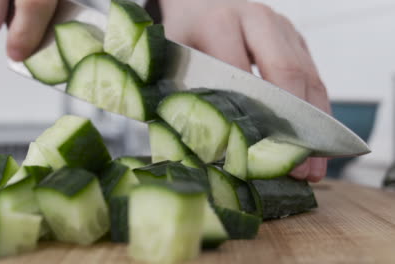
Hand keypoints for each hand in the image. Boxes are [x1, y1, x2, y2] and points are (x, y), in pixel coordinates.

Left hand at [159, 0, 329, 181]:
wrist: (203, 2)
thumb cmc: (188, 35)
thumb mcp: (174, 60)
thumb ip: (183, 95)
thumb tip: (195, 149)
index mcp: (220, 24)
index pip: (242, 75)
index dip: (255, 118)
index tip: (260, 156)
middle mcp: (258, 20)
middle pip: (287, 72)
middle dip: (295, 125)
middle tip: (299, 168)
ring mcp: (283, 29)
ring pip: (309, 77)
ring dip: (315, 126)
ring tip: (314, 167)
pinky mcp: (297, 40)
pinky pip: (315, 77)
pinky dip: (318, 114)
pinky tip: (316, 145)